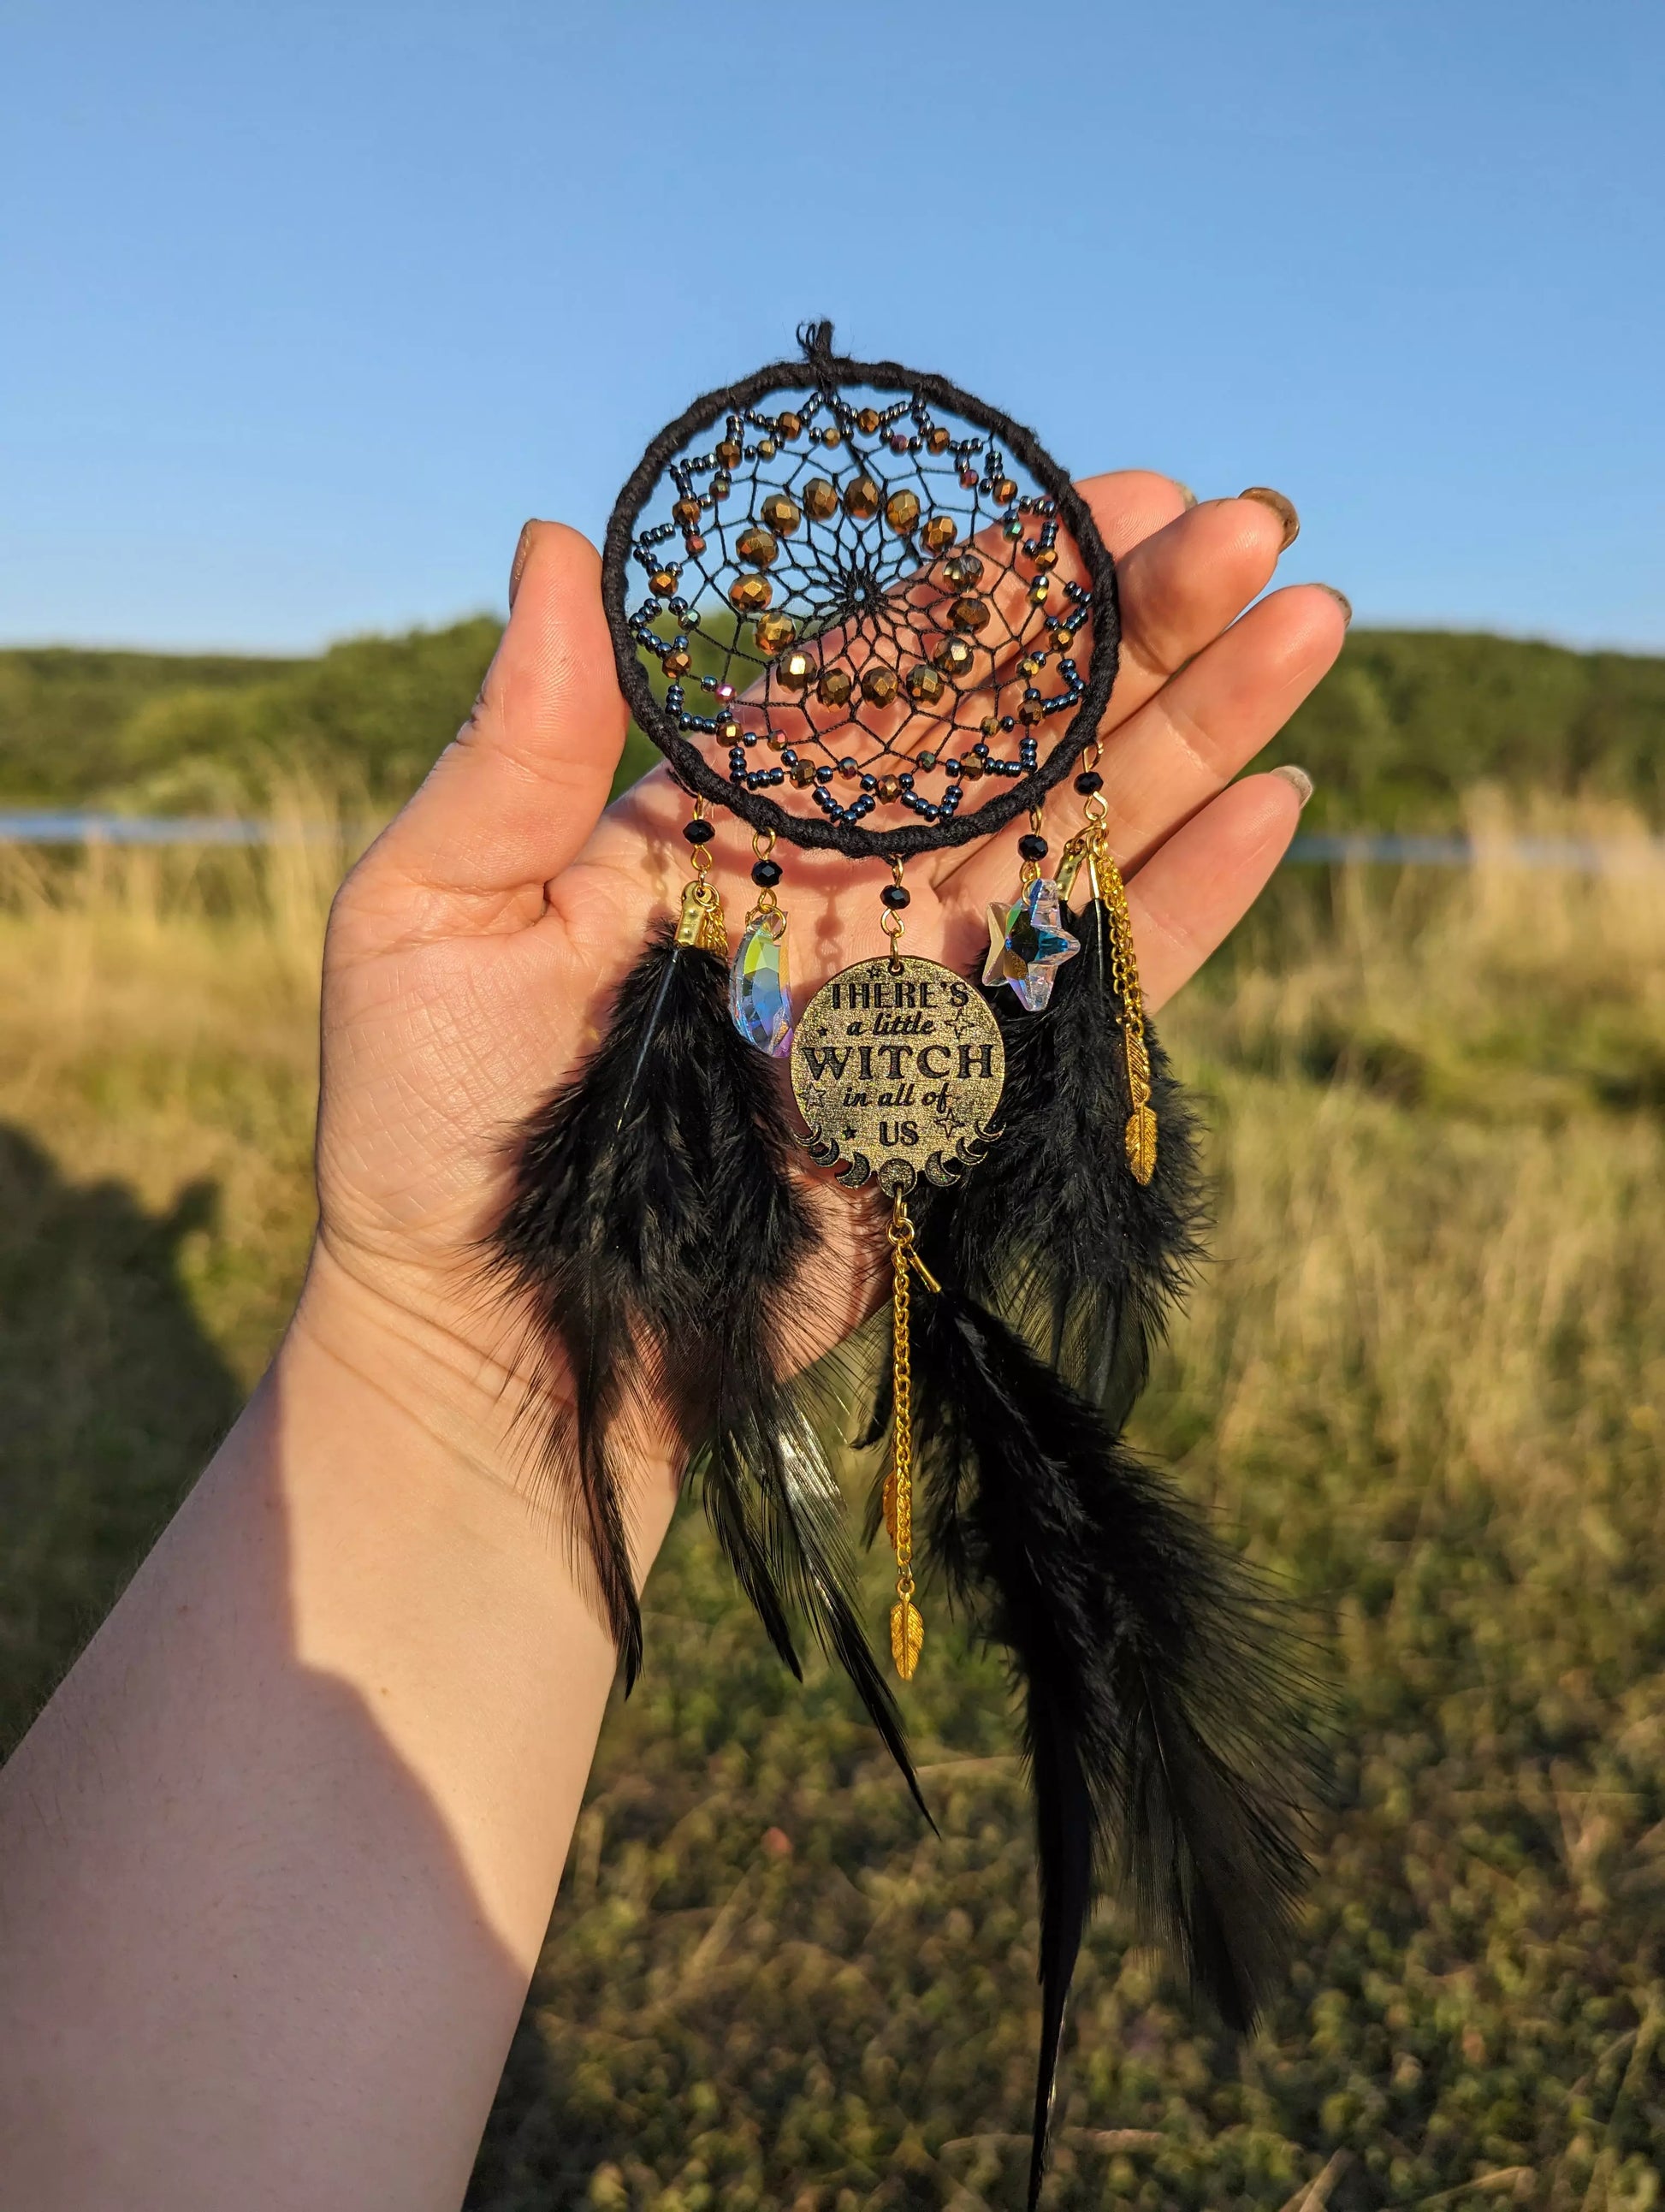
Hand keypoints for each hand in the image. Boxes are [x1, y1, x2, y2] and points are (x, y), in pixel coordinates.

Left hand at [305, 473, 1342, 1522]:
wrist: (492, 1343)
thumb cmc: (428, 1129)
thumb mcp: (433, 913)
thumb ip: (517, 743)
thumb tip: (560, 537)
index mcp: (725, 820)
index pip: (884, 676)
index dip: (998, 587)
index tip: (1107, 494)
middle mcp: (837, 890)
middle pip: (1013, 738)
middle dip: (1134, 631)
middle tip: (1257, 525)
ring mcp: (912, 994)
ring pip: (1081, 840)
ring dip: (1196, 736)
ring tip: (1310, 621)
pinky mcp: (963, 1100)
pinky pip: (1096, 991)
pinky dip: (1187, 907)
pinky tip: (1278, 804)